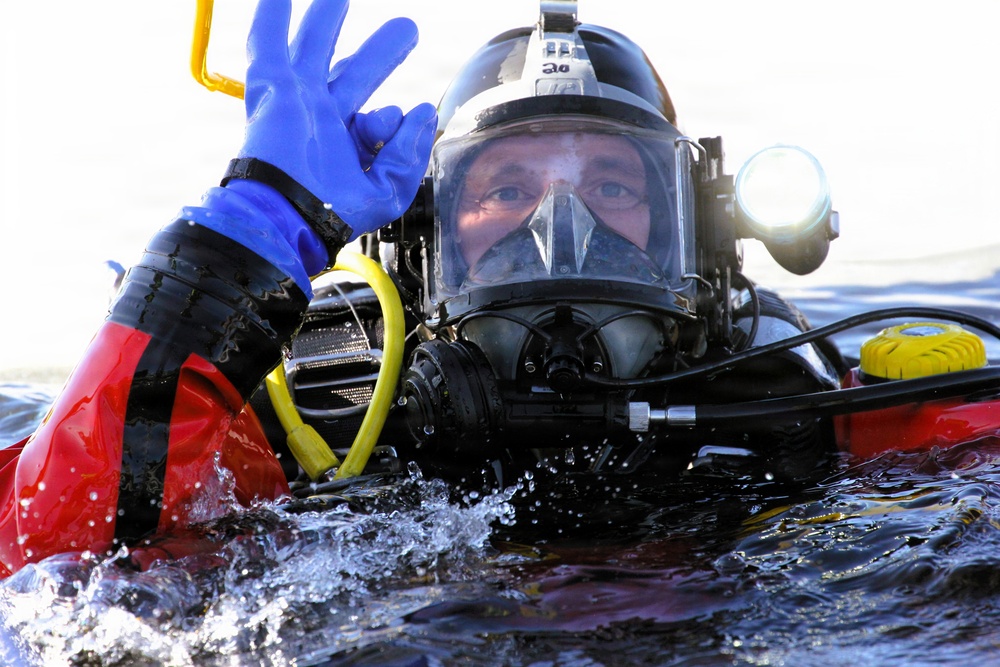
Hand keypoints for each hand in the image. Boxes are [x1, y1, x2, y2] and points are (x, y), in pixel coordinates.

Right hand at [240, 0, 437, 238]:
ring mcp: (297, 100)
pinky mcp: (273, 88)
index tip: (388, 124)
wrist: (285, 214)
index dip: (390, 121)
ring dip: (327, 19)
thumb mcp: (386, 193)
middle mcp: (323, 119)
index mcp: (348, 145)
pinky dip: (272, 15)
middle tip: (408, 28)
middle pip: (355, 73)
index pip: (380, 119)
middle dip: (382, 52)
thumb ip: (408, 154)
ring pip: (315, 47)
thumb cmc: (330, 214)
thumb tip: (423, 112)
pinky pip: (268, 43)